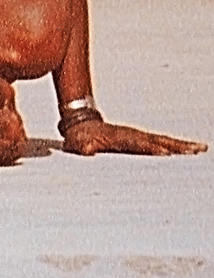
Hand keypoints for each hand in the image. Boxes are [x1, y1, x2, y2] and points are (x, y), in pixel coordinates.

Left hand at [63, 117, 206, 156]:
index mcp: (119, 138)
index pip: (139, 144)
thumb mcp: (78, 144)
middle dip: (176, 146)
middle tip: (196, 150)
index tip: (166, 153)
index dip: (151, 149)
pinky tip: (188, 151)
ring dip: (181, 145)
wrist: (80, 124)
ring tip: (200, 149)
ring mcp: (138, 136)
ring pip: (163, 140)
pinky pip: (161, 142)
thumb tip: (85, 150)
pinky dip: (176, 146)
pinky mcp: (141, 140)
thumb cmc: (80, 138)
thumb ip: (82, 147)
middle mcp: (132, 135)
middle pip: (158, 140)